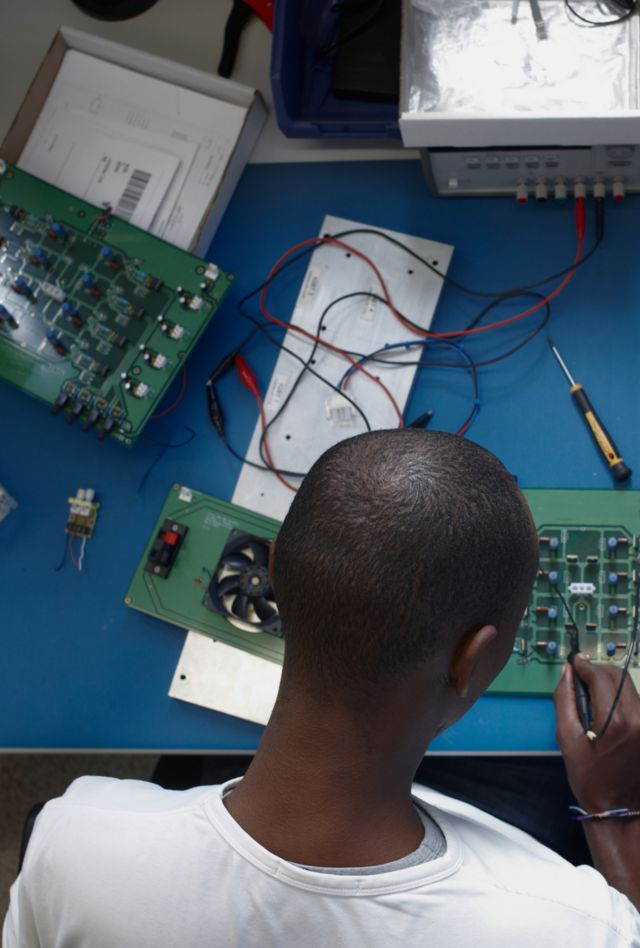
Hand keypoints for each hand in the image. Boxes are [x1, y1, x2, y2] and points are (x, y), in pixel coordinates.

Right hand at [553, 653, 639, 811]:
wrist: (620, 808)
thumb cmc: (590, 778)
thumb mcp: (567, 739)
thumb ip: (565, 699)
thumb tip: (567, 672)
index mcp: (616, 721)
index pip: (601, 677)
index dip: (585, 665)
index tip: (574, 662)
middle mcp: (639, 718)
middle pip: (618, 676)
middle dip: (598, 671)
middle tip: (580, 677)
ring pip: (629, 687)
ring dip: (609, 683)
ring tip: (591, 696)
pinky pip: (635, 701)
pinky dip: (619, 697)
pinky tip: (606, 710)